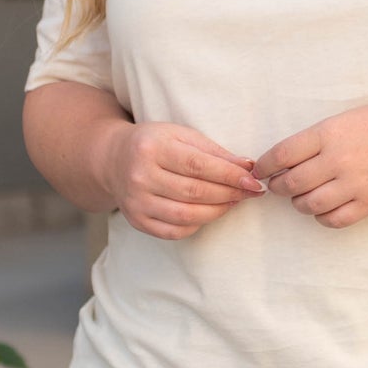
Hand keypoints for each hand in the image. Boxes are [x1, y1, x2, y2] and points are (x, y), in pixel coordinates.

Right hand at [100, 120, 265, 239]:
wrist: (114, 159)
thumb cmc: (155, 144)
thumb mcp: (181, 135)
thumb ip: (214, 151)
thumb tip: (248, 167)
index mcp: (151, 148)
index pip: (198, 165)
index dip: (230, 175)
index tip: (253, 181)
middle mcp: (139, 176)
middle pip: (194, 192)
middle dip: (229, 194)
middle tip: (250, 193)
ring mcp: (136, 202)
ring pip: (187, 215)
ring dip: (218, 211)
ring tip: (234, 202)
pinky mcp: (137, 221)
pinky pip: (175, 231)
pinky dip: (198, 224)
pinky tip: (210, 212)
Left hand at [253, 99, 367, 227]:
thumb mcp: (346, 119)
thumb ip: (316, 139)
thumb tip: (284, 160)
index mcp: (329, 132)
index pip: (281, 154)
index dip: (264, 166)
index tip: (261, 170)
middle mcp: (338, 159)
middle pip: (290, 184)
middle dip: (278, 187)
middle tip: (279, 185)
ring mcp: (355, 184)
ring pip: (308, 205)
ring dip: (299, 203)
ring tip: (303, 196)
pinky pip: (333, 220)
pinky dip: (322, 217)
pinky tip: (325, 208)